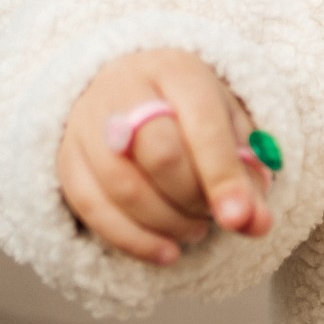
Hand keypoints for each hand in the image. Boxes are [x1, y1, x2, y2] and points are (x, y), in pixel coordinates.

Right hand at [59, 49, 272, 264]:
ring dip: (166, 223)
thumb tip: (257, 223)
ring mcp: (88, 122)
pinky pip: (91, 208)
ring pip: (122, 186)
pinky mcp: (66, 157)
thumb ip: (248, 171)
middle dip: (193, 197)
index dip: (222, 175)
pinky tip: (166, 252)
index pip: (201, 124)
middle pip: (158, 153)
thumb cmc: (189, 109)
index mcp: (178, 71)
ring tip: (196, 230)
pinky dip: (132, 240)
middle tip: (213, 215)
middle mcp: (126, 88)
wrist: (128, 86)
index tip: (239, 218)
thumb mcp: (229, 124)